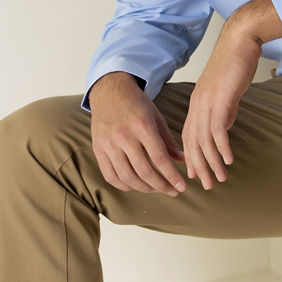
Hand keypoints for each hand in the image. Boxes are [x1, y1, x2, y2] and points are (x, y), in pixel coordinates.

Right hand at [89, 72, 185, 194]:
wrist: (109, 91)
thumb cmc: (136, 104)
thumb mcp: (156, 117)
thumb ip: (169, 140)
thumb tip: (183, 160)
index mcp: (142, 126)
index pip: (159, 158)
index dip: (172, 176)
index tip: (182, 186)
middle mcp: (124, 136)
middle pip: (145, 171)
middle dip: (162, 186)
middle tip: (173, 191)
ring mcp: (109, 144)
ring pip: (128, 177)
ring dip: (146, 188)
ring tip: (157, 189)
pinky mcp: (98, 150)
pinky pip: (111, 176)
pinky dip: (125, 185)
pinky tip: (137, 185)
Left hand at [181, 0, 281, 189]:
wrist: (240, 42)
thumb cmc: (235, 64)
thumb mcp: (226, 92)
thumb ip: (224, 109)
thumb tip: (225, 126)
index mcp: (197, 103)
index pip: (188, 136)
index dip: (190, 157)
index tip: (195, 174)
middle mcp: (197, 104)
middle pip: (192, 143)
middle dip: (198, 166)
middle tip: (206, 185)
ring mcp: (207, 102)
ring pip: (204, 140)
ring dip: (211, 163)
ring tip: (219, 179)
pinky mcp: (220, 100)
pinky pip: (218, 130)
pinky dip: (222, 148)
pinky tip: (228, 160)